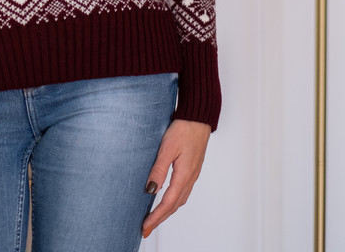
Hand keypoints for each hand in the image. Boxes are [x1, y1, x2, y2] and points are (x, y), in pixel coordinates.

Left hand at [142, 118, 210, 237]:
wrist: (199, 117)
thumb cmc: (184, 128)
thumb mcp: (167, 147)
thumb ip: (159, 169)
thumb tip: (150, 190)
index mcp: (184, 175)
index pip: (167, 203)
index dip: (156, 216)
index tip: (145, 226)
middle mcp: (190, 178)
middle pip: (174, 205)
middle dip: (160, 218)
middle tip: (147, 227)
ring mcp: (193, 174)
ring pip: (180, 200)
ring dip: (167, 211)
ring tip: (155, 217)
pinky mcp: (192, 169)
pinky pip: (183, 191)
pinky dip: (174, 201)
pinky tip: (167, 199)